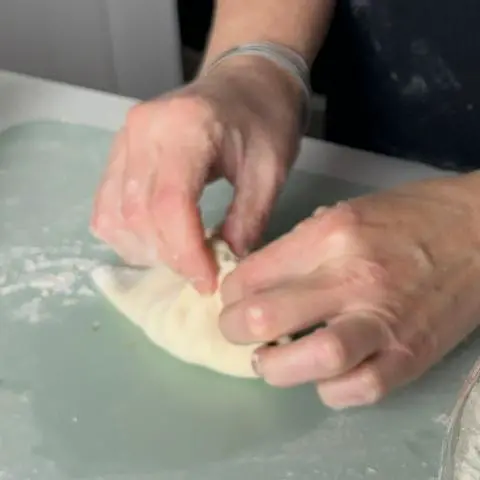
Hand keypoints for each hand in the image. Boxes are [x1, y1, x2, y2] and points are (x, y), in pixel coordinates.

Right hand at [90, 56, 301, 291]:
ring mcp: (123, 140)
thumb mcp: (270, 171)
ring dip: (146, 250)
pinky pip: (107, 206)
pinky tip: (159, 243)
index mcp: (184, 128)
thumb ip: (248, 220)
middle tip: (202, 274)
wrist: (245, 81)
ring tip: (182, 259)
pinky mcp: (118, 153)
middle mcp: (141, 131)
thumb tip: (225, 264)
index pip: (169, 205)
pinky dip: (127, 235)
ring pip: (114, 216)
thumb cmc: (265, 120)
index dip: (186, 253)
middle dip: (169, 257)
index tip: (209, 281)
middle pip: (137, 215)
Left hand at [220, 174, 479, 407]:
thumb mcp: (345, 212)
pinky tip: (322, 377)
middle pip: (266, 316)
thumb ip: (301, 247)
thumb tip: (259, 281)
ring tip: (269, 360)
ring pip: (311, 359)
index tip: (232, 298)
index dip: (230, 292)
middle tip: (236, 330)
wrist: (479, 230)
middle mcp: (353, 276)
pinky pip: (358, 388)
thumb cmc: (408, 216)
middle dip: (234, 329)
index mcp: (331, 234)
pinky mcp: (412, 354)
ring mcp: (384, 318)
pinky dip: (328, 390)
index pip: (253, 274)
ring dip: (275, 368)